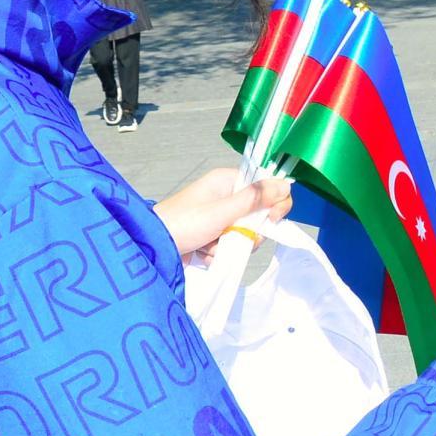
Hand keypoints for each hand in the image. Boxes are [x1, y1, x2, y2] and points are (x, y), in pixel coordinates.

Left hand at [154, 167, 292, 258]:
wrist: (150, 249)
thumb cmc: (180, 224)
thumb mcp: (221, 211)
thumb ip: (254, 199)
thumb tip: (285, 185)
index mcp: (227, 182)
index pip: (267, 188)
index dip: (273, 205)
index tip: (269, 221)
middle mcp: (225, 197)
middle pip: (259, 215)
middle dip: (248, 231)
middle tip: (233, 236)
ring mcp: (219, 218)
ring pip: (246, 234)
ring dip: (231, 245)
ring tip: (211, 246)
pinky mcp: (212, 236)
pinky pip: (230, 246)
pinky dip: (220, 253)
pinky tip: (203, 253)